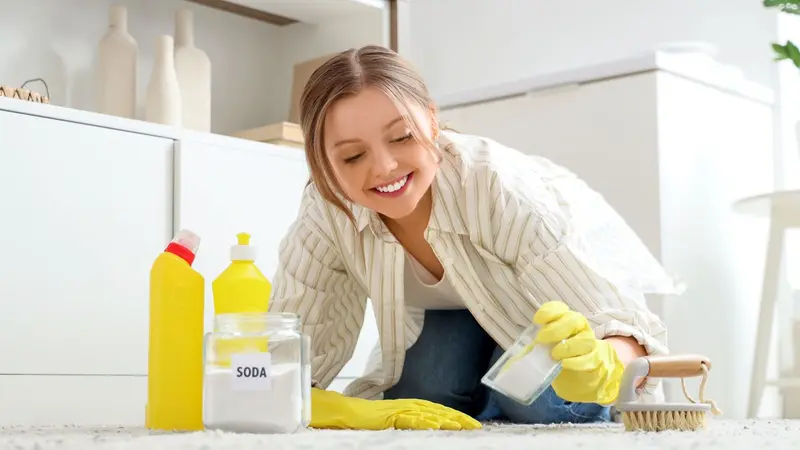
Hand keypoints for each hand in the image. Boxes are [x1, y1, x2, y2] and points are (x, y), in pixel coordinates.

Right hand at [310, 388, 481, 430]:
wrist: (338, 412)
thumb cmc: (361, 419)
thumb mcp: (388, 422)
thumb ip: (404, 422)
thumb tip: (423, 427)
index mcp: (406, 406)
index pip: (435, 409)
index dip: (454, 415)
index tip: (471, 423)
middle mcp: (404, 405)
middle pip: (436, 410)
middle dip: (457, 417)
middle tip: (476, 426)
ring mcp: (395, 410)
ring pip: (426, 414)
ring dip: (446, 419)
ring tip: (463, 427)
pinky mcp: (386, 416)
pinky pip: (407, 419)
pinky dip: (423, 422)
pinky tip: (436, 426)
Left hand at [533, 301, 623, 404]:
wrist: (584, 374)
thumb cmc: (562, 356)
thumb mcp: (547, 348)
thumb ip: (536, 347)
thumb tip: (515, 357)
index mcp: (566, 321)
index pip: (560, 308)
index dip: (550, 311)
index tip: (538, 320)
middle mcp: (580, 329)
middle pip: (574, 320)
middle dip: (556, 328)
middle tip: (542, 339)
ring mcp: (590, 344)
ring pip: (585, 339)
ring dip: (567, 346)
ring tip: (554, 354)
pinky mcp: (596, 361)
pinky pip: (589, 358)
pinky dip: (576, 361)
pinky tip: (565, 364)